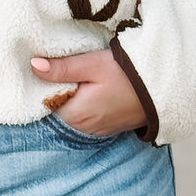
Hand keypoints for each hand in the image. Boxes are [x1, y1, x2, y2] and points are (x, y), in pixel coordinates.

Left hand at [30, 49, 146, 136]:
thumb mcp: (92, 65)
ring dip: (66, 98)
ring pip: (70, 114)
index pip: (43, 106)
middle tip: (49, 68)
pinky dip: (79, 104)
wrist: (162, 87)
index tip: (36, 71)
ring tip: (65, 76)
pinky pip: (84, 117)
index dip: (37, 88)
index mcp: (76, 115)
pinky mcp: (106, 126)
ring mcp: (96, 130)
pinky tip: (82, 88)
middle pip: (55, 111)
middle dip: (50, 93)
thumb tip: (33, 66)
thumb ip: (62, 68)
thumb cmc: (126, 74)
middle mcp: (84, 128)